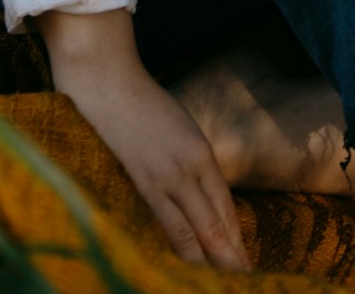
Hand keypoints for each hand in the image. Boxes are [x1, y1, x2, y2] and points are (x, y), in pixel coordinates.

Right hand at [37, 9, 249, 271]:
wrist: (108, 81)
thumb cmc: (141, 103)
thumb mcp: (176, 129)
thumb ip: (188, 161)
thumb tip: (197, 195)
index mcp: (201, 152)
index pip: (225, 206)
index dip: (236, 237)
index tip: (245, 262)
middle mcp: (190, 167)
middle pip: (216, 223)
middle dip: (231, 257)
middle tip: (245, 281)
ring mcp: (165, 177)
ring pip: (194, 231)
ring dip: (210, 261)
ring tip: (226, 281)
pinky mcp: (140, 182)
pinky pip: (167, 224)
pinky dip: (181, 248)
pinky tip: (189, 264)